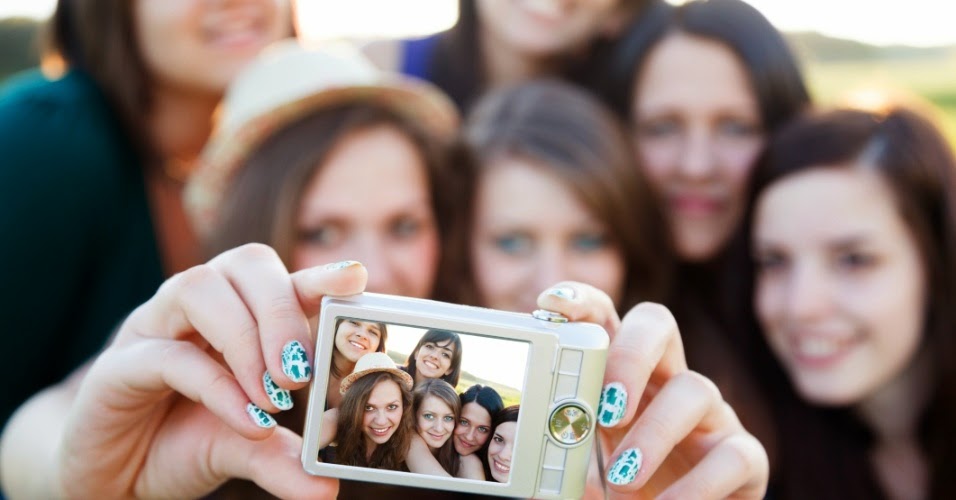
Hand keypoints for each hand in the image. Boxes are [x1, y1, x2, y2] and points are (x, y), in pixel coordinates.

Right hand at [55, 245, 364, 497]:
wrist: (111, 476)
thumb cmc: (181, 442)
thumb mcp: (243, 449)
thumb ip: (283, 459)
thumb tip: (327, 487)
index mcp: (237, 314)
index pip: (280, 277)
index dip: (318, 274)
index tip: (358, 278)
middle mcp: (196, 309)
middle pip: (244, 265)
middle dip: (284, 309)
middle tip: (304, 370)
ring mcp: (154, 329)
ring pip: (199, 288)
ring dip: (247, 338)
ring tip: (277, 394)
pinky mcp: (118, 366)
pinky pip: (167, 354)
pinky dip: (217, 385)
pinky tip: (249, 421)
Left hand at [537, 283, 767, 498]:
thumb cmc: (622, 490)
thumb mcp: (581, 468)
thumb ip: (558, 452)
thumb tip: (526, 451)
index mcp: (620, 375)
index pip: (604, 318)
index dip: (581, 302)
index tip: (550, 305)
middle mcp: (666, 380)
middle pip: (656, 324)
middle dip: (629, 355)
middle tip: (605, 408)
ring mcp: (710, 414)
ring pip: (695, 388)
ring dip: (654, 434)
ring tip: (623, 478)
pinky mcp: (744, 458)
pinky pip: (733, 454)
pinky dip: (696, 486)